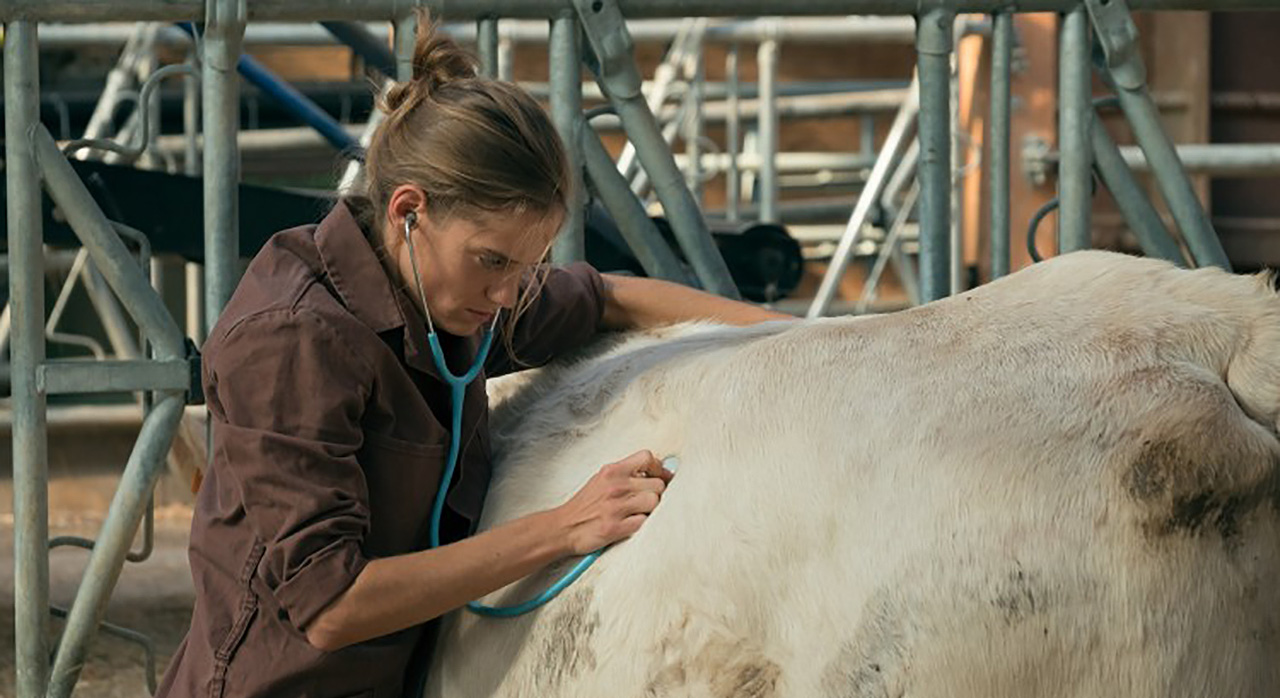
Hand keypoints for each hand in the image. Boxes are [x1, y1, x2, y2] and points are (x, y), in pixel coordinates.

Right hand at [552, 450, 674, 555]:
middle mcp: (615, 486)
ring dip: (650, 510)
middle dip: (656, 494)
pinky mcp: (615, 527)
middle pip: (657, 484)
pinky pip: (644, 522)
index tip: (659, 477)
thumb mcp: (602, 479)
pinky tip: (630, 524)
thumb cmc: (585, 505)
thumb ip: (626, 473)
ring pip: (654, 502)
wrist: (563, 527)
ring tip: (637, 513)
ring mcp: (615, 507)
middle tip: (645, 501)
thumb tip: (657, 471)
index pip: (647, 457)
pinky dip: (641, 524)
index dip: (658, 468)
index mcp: (612, 471)